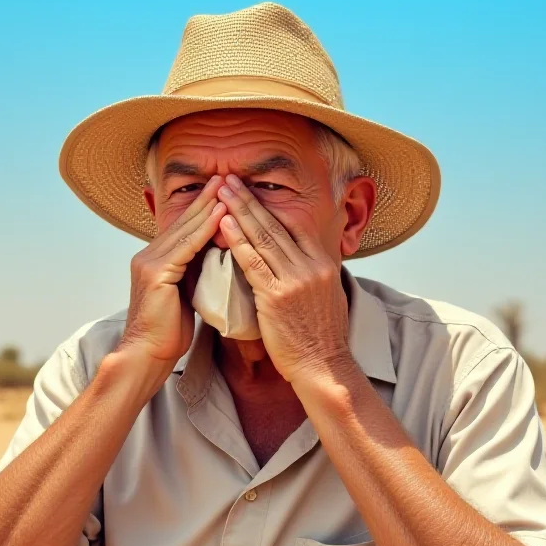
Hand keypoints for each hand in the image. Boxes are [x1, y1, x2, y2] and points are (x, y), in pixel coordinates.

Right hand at [118, 176, 226, 369]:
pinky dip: (205, 229)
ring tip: (227, 186)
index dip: (203, 209)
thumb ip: (194, 274)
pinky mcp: (156, 274)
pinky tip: (221, 215)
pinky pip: (186, 246)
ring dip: (208, 206)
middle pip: (183, 222)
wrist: (147, 356)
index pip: (183, 229)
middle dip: (206, 198)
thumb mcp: (183, 296)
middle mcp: (147, 256)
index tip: (223, 191)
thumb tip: (216, 259)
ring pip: (185, 230)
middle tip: (226, 175)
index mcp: (154, 261)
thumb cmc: (168, 333)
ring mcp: (149, 263)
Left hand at [218, 175, 350, 383]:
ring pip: (263, 236)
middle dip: (249, 199)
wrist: (323, 367)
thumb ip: (310, 274)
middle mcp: (312, 265)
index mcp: (323, 263)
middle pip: (276, 224)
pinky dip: (237, 240)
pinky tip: (223, 223)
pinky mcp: (278, 296)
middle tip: (229, 178)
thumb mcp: (324, 297)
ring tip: (221, 190)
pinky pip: (253, 261)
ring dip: (239, 210)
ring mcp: (296, 279)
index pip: (293, 224)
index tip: (249, 189)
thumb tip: (296, 261)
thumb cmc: (318, 338)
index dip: (269, 205)